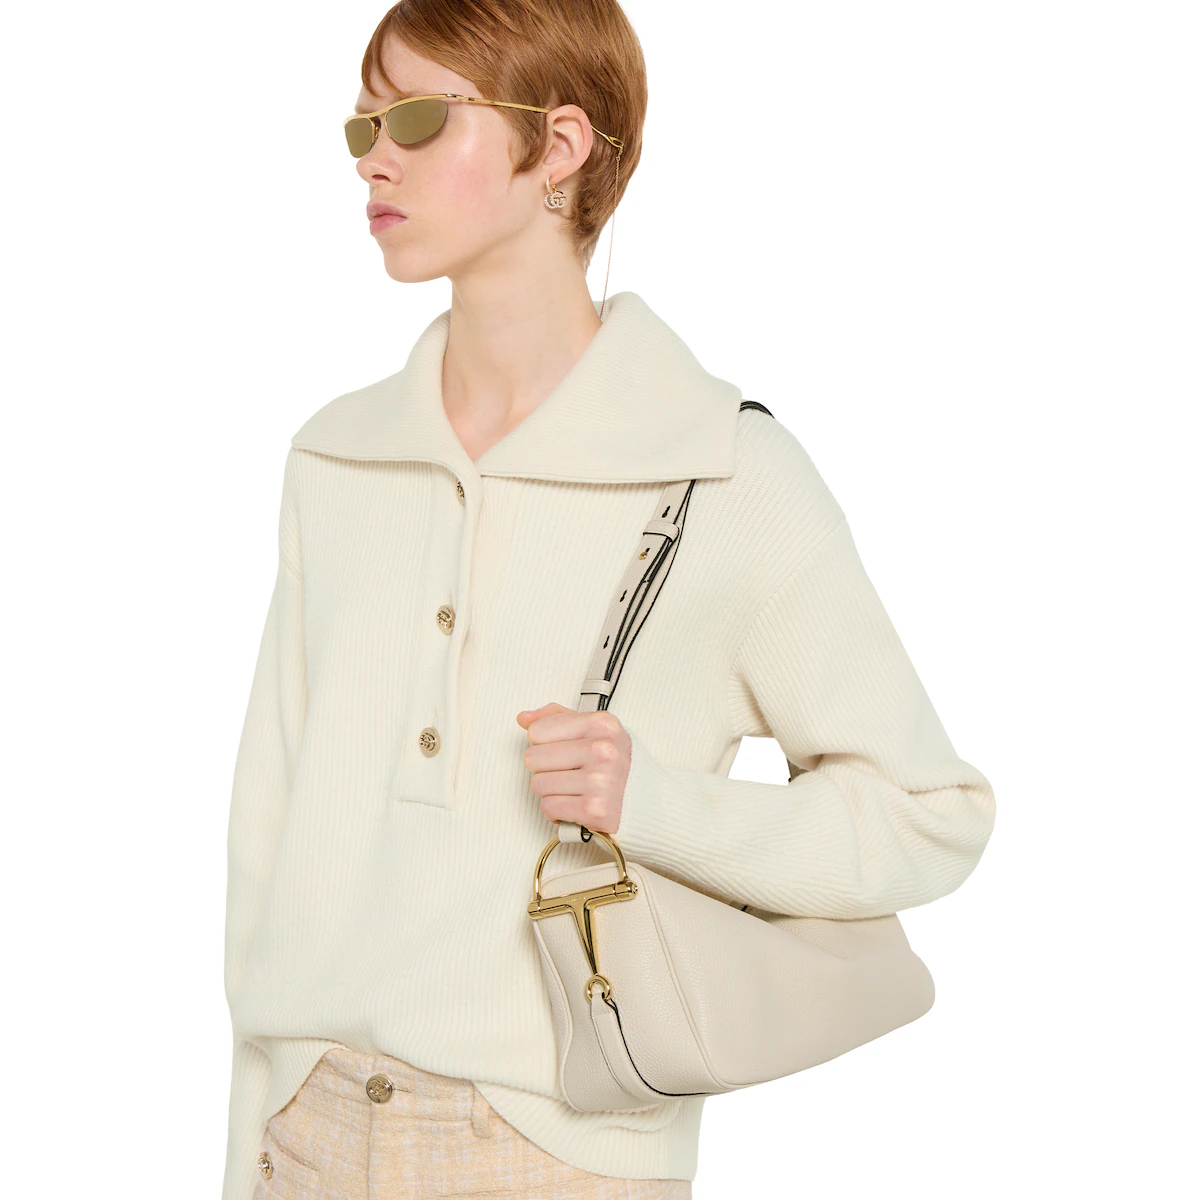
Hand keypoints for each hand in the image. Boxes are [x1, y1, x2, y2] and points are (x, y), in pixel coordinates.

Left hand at [516, 702, 629, 834]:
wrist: (652, 803)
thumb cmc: (621, 767)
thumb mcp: (597, 731)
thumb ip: (559, 718)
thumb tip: (524, 718)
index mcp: (602, 724)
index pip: (538, 730)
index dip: (545, 743)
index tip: (564, 751)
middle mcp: (602, 750)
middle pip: (533, 758)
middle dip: (546, 769)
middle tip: (569, 773)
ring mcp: (599, 781)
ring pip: (538, 784)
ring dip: (552, 791)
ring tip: (574, 789)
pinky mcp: (595, 810)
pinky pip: (548, 807)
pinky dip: (557, 811)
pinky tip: (575, 804)